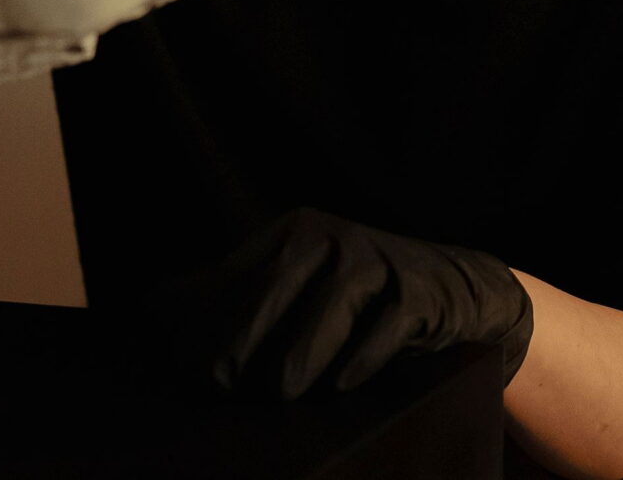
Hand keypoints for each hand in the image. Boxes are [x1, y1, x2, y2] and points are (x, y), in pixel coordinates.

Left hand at [151, 206, 533, 399]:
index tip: (188, 359)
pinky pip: (391, 324)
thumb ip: (252, 297)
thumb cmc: (361, 296)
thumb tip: (165, 315)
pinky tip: (343, 384)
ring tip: (281, 390)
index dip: (214, 314)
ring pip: (336, 302)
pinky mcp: (421, 294)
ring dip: (306, 349)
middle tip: (222, 377)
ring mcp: (380, 262)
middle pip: (282, 280)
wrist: (457, 287)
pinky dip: (365, 356)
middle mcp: (334, 238)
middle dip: (248, 330)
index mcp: (296, 233)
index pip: (244, 271)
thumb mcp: (307, 283)